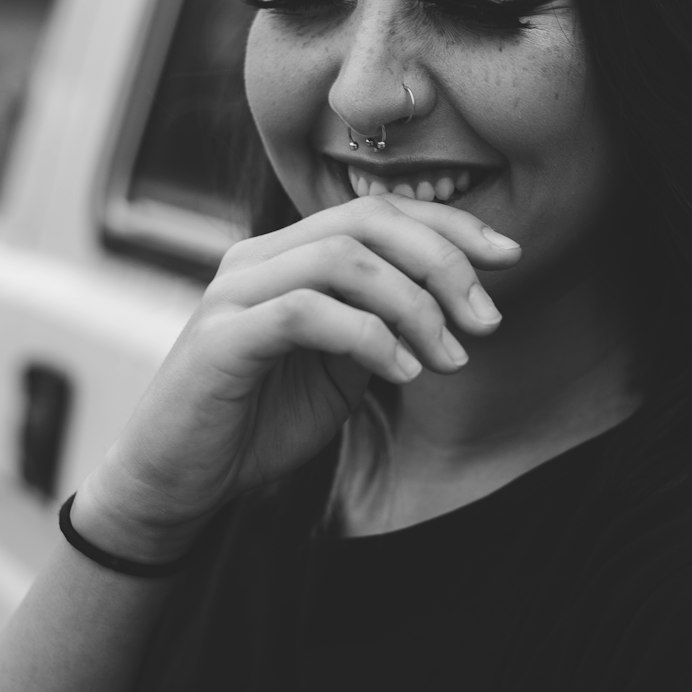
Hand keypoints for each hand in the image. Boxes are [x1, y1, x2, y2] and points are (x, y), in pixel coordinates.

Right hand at [76, 195, 520, 554]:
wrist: (182, 480)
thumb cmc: (261, 419)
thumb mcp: (342, 366)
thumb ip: (384, 323)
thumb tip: (456, 301)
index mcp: (289, 253)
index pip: (379, 211)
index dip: (450, 225)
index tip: (509, 256)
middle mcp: (259, 257)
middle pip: (366, 221)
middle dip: (443, 261)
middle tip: (488, 319)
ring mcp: (234, 292)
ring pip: (342, 259)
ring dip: (414, 306)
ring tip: (451, 358)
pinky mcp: (221, 338)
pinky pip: (307, 313)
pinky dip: (369, 337)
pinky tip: (405, 372)